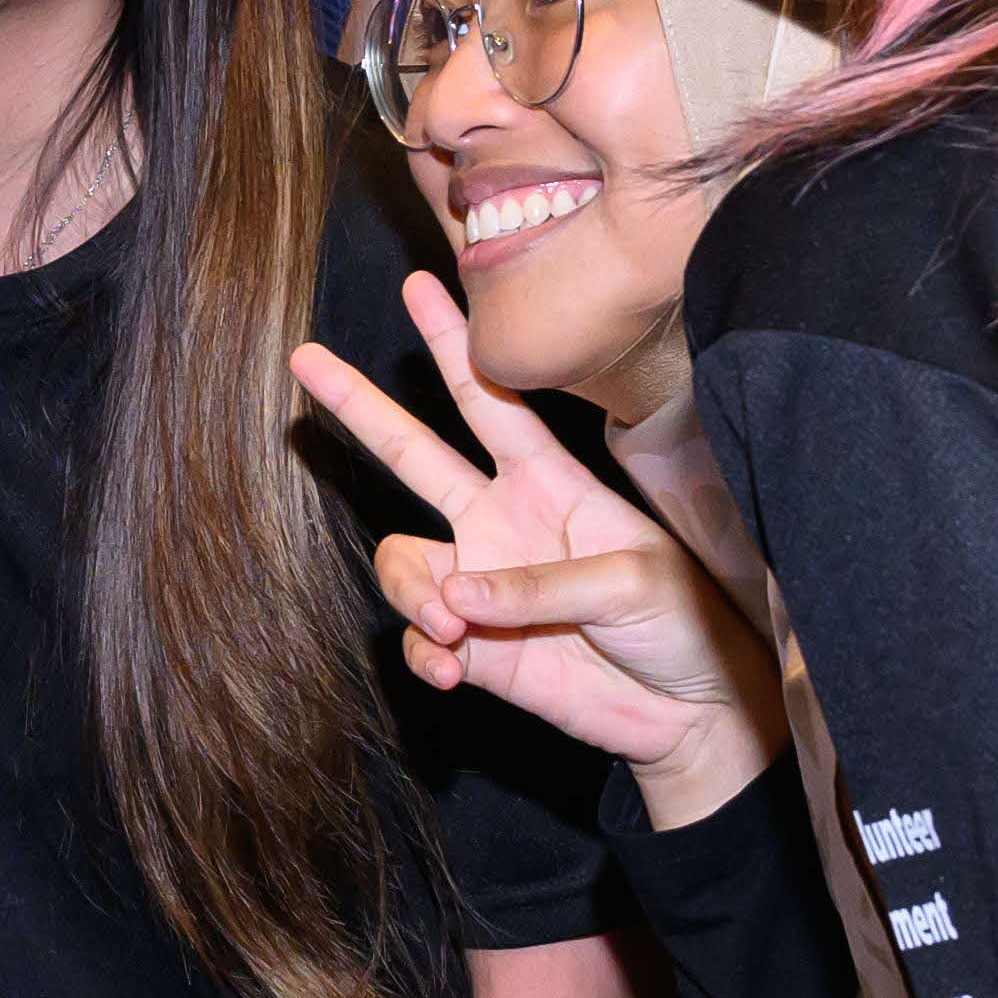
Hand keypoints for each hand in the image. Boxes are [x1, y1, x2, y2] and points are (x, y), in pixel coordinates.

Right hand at [290, 278, 779, 823]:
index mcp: (549, 483)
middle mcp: (502, 522)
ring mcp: (480, 585)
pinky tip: (453, 672)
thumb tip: (455, 598)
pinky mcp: (473, 649)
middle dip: (360, 406)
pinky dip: (423, 655)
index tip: (421, 286)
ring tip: (452, 628)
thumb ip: (540, 584)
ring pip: (401, 563)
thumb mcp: (631, 581)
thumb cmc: (681, 623)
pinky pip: (418, 641)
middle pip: (413, 453)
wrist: (691, 710)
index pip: (491, 401)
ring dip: (413, 594)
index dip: (455, 345)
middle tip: (306, 359)